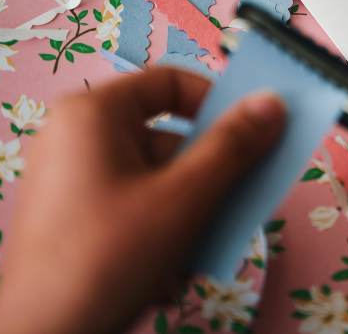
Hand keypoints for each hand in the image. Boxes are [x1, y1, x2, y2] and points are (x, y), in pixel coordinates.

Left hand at [0, 67, 284, 333]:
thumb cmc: (111, 256)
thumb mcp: (185, 197)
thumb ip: (233, 146)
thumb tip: (274, 102)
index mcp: (94, 114)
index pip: (170, 82)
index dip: (219, 102)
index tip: (253, 133)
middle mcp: (78, 136)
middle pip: (168, 135)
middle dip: (210, 172)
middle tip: (241, 195)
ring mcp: (73, 178)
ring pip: (157, 175)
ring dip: (191, 208)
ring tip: (203, 243)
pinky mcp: (74, 215)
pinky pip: (136, 202)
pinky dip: (163, 225)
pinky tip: (172, 265)